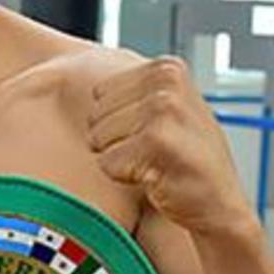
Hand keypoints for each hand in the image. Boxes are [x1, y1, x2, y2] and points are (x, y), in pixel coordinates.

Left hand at [87, 56, 251, 233]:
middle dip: (116, 140)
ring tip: (157, 162)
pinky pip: (107, 162)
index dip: (118, 122)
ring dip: (122, 159)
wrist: (219, 205)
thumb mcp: (166, 110)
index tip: (153, 134)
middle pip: (94, 115)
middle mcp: (166, 81)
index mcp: (166, 68)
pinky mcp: (156, 141)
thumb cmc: (186, 159)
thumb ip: (131, 92)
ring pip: (98, 138)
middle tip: (155, 152)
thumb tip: (55, 76)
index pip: (99, 94)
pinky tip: (158, 176)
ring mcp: (163, 108)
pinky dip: (125, 176)